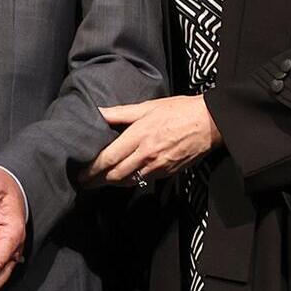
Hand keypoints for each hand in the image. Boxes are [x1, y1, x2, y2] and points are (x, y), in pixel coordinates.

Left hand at [84, 97, 218, 186]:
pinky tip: (123, 178)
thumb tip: (98, 112)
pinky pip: (143, 180)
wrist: (210, 123)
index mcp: (139, 136)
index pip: (109, 158)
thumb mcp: (148, 107)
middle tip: (84, 182)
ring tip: (98, 182)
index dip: (92, 169)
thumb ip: (120, 113)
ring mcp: (158, 166)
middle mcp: (146, 155)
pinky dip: (129, 181)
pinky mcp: (168, 172)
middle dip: (97, 181)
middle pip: (115, 175)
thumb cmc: (179, 111)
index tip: (81, 173)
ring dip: (111, 183)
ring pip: (128, 181)